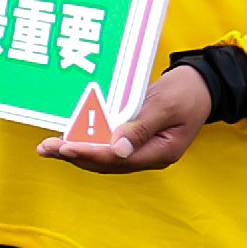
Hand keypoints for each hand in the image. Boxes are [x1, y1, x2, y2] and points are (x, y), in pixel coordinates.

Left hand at [33, 63, 216, 175]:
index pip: (118, 159)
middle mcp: (149, 156)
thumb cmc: (186, 92)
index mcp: (161, 152)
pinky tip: (65, 138)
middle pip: (106, 162)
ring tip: (47, 147)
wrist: (201, 84)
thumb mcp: (165, 106)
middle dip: (75, 155)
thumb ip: (140, 128)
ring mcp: (142, 150)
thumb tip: (116, 150)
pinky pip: (107, 146)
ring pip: (103, 157)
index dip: (89, 153)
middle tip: (45, 148)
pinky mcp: (134, 140)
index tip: (65, 147)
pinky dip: (86, 143)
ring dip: (75, 152)